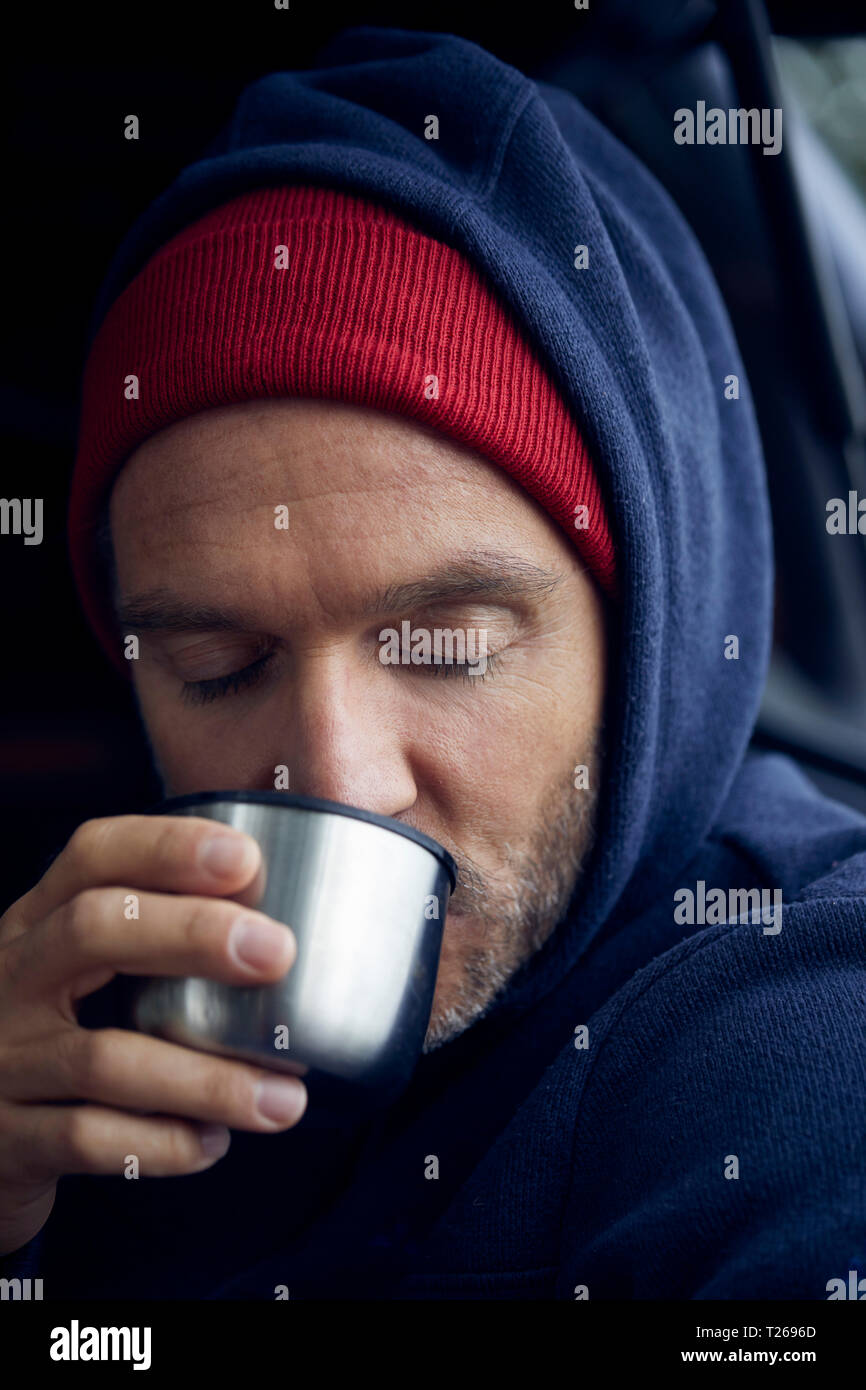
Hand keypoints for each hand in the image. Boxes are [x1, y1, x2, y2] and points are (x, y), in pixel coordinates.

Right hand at [0, 814, 304, 1255]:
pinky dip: (160, 1144)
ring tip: (282, 1097)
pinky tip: (212, 1143)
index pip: (92, 856)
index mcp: (38, 921)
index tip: (244, 858)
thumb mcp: (81, 971)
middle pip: (91, 928)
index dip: (166, 847)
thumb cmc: (53, 1036)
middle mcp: (11, 977)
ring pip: (103, 1057)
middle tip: (277, 952)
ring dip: (206, 1079)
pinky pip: (86, 1140)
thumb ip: (159, 939)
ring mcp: (2, 1059)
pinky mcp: (6, 1139)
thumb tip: (285, 930)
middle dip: (191, 933)